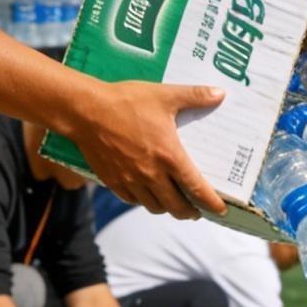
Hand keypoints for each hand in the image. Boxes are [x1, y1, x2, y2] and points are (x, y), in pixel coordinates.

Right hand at [73, 78, 226, 217]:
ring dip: (168, 208)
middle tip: (197, 210)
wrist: (86, 111)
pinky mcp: (113, 181)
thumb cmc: (125, 102)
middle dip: (191, 212)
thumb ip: (195, 96)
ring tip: (174, 202)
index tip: (221, 210)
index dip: (211, 203)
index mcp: (169, 156)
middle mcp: (152, 174)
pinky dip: (144, 201)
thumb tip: (220, 94)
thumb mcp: (164, 95)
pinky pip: (133, 201)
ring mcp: (131, 181)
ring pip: (155, 207)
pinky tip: (148, 194)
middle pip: (177, 207)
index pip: (197, 189)